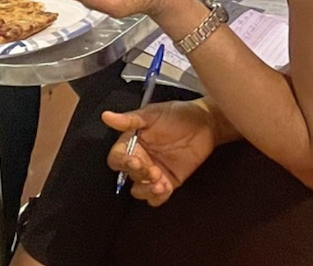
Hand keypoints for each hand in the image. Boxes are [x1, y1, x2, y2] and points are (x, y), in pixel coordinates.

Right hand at [103, 100, 228, 205]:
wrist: (206, 123)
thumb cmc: (178, 114)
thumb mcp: (153, 114)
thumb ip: (130, 120)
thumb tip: (106, 116)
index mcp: (132, 143)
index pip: (117, 158)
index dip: (122, 162)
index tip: (134, 160)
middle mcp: (141, 159)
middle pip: (129, 176)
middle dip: (139, 175)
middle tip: (153, 171)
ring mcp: (154, 173)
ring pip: (140, 190)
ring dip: (146, 190)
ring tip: (160, 183)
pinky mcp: (169, 182)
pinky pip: (157, 197)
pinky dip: (158, 197)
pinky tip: (165, 189)